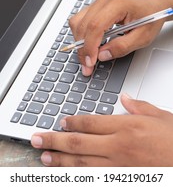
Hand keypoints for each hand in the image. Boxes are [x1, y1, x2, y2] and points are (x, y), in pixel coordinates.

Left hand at [31, 94, 172, 166]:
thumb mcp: (161, 117)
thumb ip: (139, 107)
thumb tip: (124, 99)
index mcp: (127, 126)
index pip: (91, 122)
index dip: (73, 122)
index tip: (62, 122)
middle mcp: (118, 146)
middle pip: (79, 142)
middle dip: (54, 140)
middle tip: (37, 138)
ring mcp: (118, 166)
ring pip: (81, 163)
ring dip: (60, 160)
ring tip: (44, 157)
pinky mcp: (120, 180)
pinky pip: (94, 179)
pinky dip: (77, 176)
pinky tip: (66, 174)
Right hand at [69, 0, 172, 75]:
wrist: (156, 2)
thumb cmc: (153, 15)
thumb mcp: (143, 36)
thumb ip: (122, 47)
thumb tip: (102, 55)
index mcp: (118, 3)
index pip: (95, 26)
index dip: (89, 47)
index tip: (90, 62)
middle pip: (83, 24)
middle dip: (82, 48)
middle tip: (87, 65)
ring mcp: (99, 0)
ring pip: (78, 21)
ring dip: (79, 41)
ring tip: (88, 56)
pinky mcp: (97, 5)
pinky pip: (81, 19)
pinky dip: (82, 34)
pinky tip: (90, 44)